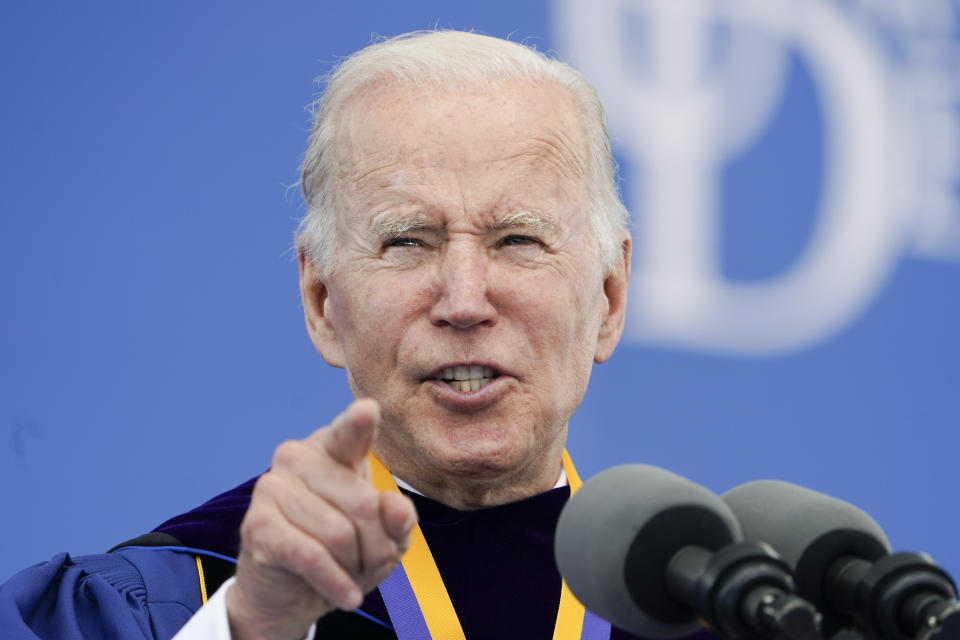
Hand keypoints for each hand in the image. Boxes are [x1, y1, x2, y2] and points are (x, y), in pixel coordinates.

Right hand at [226, 398, 416, 639]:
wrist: (291, 591)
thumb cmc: (344, 550)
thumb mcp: (386, 536)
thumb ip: (399, 518)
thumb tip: (392, 506)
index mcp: (333, 449)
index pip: (350, 432)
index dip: (358, 423)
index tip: (368, 411)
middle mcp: (299, 457)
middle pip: (363, 505)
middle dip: (378, 546)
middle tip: (373, 563)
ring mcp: (273, 487)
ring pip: (339, 534)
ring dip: (355, 567)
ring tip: (351, 574)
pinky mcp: (258, 525)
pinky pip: (312, 557)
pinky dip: (335, 583)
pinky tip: (347, 596)